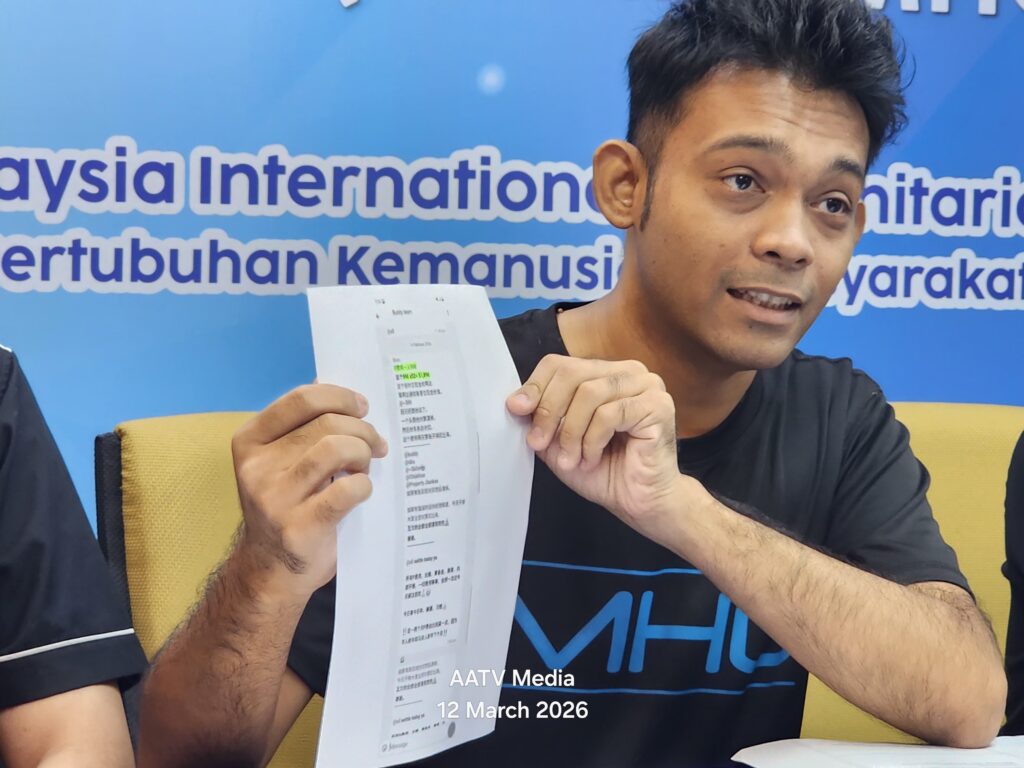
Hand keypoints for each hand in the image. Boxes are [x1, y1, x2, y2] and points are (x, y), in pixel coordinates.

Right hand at [231, 383, 388, 595]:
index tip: (363, 406)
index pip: (300, 400)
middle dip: (361, 428)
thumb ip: (302, 425)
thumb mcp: (282, 461)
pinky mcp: (298, 528)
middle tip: (375, 443)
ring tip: (367, 464)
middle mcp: (256, 467)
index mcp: (249, 441)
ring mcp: (274, 498)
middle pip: (324, 424)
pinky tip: (362, 490)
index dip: (340, 396)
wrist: (271, 569)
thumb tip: (328, 380)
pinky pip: (344, 491)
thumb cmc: (287, 506)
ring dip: (363, 452)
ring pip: (334, 450)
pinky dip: (363, 485)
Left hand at [506, 355, 684, 543]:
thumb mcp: (559, 441)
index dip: (535, 386)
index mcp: (604, 373)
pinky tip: (593, 458)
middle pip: (572, 373)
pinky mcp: (658, 405)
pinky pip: (610, 414)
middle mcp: (627, 372)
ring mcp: (647, 386)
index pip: (560, 363)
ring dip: (572, 432)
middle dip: (549, 410)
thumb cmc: (603, 470)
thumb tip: (516, 402)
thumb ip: (541, 418)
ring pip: (589, 393)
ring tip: (571, 459)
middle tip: (539, 442)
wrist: (638, 502)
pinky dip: (593, 440)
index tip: (517, 410)